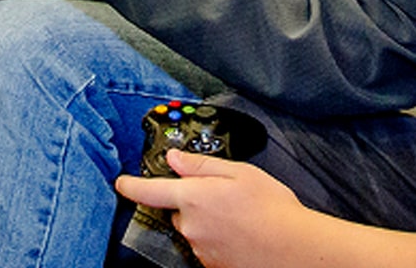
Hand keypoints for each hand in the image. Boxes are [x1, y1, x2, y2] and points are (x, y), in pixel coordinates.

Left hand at [115, 153, 311, 267]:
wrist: (294, 248)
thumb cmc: (271, 208)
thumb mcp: (239, 172)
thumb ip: (202, 166)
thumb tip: (176, 159)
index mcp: (193, 197)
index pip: (150, 191)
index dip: (131, 186)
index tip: (121, 183)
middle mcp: (191, 226)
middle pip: (177, 211)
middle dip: (192, 203)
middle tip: (222, 197)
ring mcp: (201, 249)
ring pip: (193, 230)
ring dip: (207, 222)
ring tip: (239, 217)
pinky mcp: (212, 266)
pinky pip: (206, 247)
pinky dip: (218, 239)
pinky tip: (240, 234)